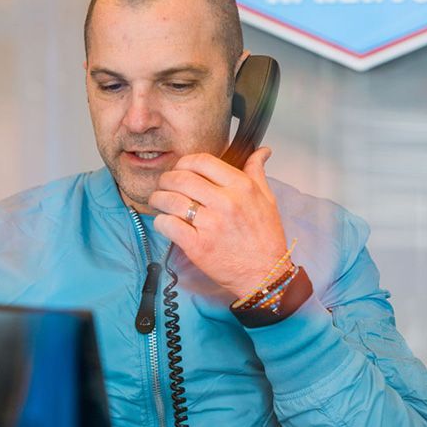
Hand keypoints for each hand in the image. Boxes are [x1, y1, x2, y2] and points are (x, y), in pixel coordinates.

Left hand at [148, 148, 288, 298]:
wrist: (265, 275)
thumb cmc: (266, 239)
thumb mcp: (268, 200)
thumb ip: (257, 172)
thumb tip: (261, 152)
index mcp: (241, 187)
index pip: (202, 161)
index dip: (185, 162)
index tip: (181, 169)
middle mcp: (225, 202)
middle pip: (181, 178)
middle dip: (166, 179)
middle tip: (165, 185)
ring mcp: (210, 224)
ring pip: (170, 199)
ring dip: (159, 198)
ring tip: (159, 202)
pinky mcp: (197, 245)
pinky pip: (168, 224)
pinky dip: (161, 221)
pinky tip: (165, 222)